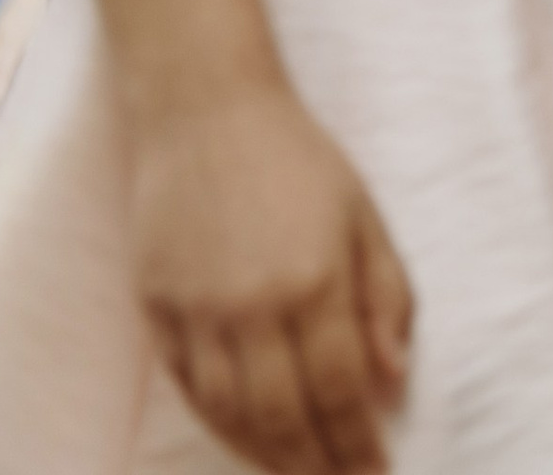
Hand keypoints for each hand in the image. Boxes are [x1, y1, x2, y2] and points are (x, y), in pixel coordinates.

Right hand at [132, 79, 411, 471]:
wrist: (208, 114)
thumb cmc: (299, 160)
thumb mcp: (364, 215)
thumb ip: (385, 296)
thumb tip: (395, 378)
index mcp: (317, 278)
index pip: (341, 387)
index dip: (358, 441)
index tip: (376, 469)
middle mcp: (255, 305)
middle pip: (285, 414)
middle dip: (315, 462)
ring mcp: (200, 311)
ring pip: (232, 413)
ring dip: (265, 454)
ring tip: (298, 474)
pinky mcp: (158, 309)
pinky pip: (189, 388)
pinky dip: (218, 424)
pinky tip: (244, 439)